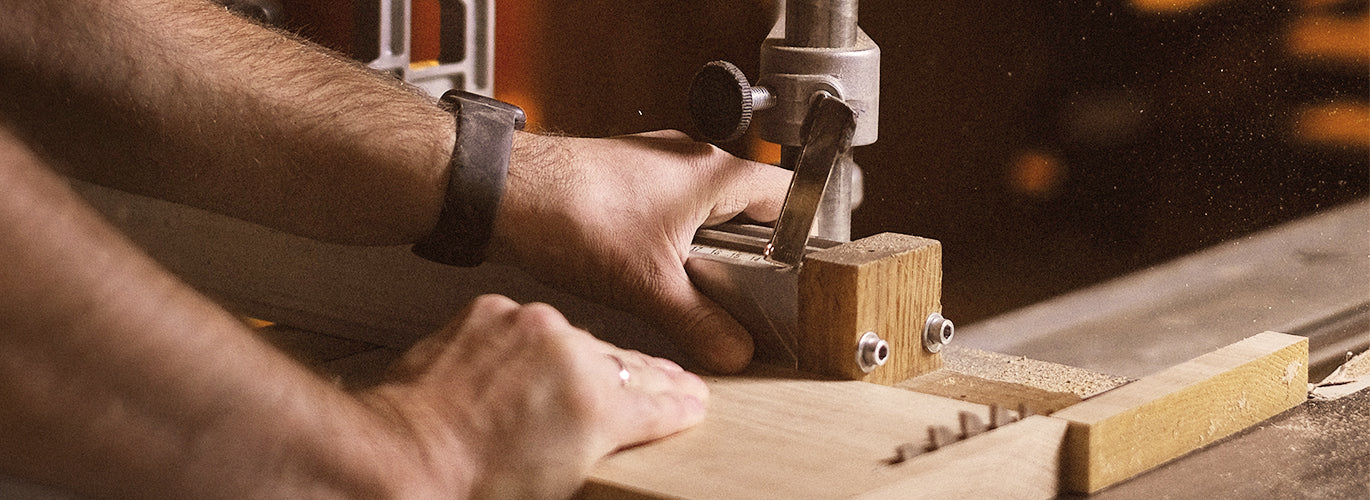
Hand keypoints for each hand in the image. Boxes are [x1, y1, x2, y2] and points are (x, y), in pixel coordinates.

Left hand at [360, 295, 707, 498]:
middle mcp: (571, 354)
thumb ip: (605, 436)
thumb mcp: (564, 477)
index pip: (658, 401)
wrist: (404, 453)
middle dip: (648, 378)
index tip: (692, 401)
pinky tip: (526, 365)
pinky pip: (525, 326)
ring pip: (577, 339)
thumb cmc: (475, 479)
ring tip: (585, 381)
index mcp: (597, 404)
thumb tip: (624, 423)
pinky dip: (529, 344)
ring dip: (583, 359)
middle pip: (624, 364)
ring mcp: (530, 326)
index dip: (680, 403)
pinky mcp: (492, 311)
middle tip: (670, 383)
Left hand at [490, 130, 789, 372]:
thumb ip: (701, 324)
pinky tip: (648, 271)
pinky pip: (667, 211)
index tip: (795, 274)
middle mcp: (689, 159)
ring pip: (704, 211)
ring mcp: (655, 165)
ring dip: (703, 250)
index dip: (799, 235)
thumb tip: (736, 351)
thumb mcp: (649, 285)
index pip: (786, 194)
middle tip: (741, 293)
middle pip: (746, 209)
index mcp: (714, 173)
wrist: (503, 192)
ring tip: (691, 287)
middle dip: (748, 254)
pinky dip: (668, 242)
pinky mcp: (624, 178)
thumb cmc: (573, 212)